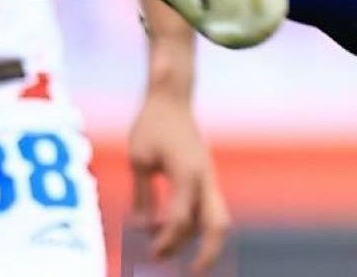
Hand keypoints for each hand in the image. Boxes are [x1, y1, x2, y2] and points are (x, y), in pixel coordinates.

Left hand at [128, 90, 230, 272]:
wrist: (172, 98)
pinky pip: (207, 208)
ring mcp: (208, 178)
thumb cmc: (153, 124)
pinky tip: (171, 231)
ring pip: (215, 219)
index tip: (150, 254)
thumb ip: (142, 195)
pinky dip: (195, 225)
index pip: (179, 220)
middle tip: (192, 274)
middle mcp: (204, 179)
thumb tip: (142, 228)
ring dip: (197, 240)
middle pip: (217, 225)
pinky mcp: (205, 177)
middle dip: (208, 253)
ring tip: (171, 253)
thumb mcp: (139, 159)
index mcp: (187, 174)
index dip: (165, 242)